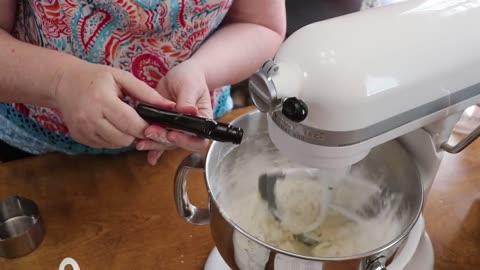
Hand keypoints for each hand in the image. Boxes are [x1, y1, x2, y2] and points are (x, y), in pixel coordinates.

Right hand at [54, 62, 174, 148]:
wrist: (64, 82)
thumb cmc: (96, 77)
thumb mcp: (122, 78)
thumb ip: (146, 93)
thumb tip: (169, 106)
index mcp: (102, 100)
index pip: (131, 124)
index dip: (147, 128)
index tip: (155, 124)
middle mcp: (90, 118)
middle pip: (125, 139)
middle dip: (137, 133)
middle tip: (140, 122)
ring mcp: (83, 130)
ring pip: (116, 145)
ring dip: (126, 137)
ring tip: (124, 121)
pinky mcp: (80, 137)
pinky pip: (105, 145)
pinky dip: (113, 138)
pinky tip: (111, 124)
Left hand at [135, 59, 212, 164]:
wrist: (180, 77)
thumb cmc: (191, 79)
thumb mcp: (190, 86)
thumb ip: (188, 99)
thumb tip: (187, 110)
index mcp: (201, 121)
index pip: (198, 139)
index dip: (185, 140)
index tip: (172, 134)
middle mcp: (190, 129)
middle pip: (179, 143)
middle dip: (163, 140)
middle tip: (149, 132)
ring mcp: (176, 130)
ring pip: (166, 143)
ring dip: (154, 144)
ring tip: (140, 143)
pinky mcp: (165, 128)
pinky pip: (159, 140)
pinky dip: (152, 148)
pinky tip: (144, 151)